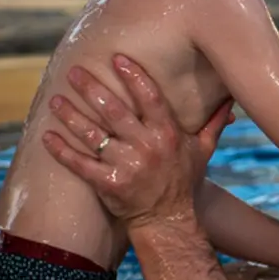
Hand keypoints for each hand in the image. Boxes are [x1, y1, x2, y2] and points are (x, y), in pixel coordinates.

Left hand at [41, 55, 232, 227]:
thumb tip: (232, 98)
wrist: (168, 221)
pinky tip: (46, 136)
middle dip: (92, 88)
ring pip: (93, 135)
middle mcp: (146, 147)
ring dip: (71, 115)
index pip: (150, 98)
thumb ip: (213, 122)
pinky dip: (61, 150)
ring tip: (55, 99)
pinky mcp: (108, 184)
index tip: (117, 58)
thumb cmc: (184, 181)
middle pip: (115, 111)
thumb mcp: (203, 150)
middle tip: (74, 71)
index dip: (134, 76)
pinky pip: (80, 164)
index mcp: (167, 134)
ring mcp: (126, 166)